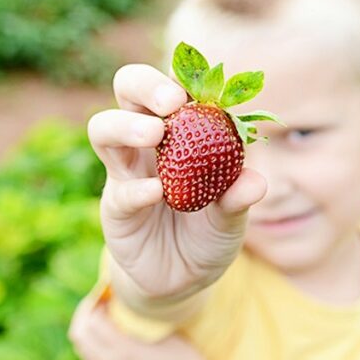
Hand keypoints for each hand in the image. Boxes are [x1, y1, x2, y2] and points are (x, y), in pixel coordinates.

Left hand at [68, 299, 206, 359]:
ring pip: (81, 348)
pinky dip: (91, 344)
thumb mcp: (163, 332)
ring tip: (102, 314)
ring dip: (86, 328)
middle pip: (79, 334)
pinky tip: (106, 335)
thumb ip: (138, 319)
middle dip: (84, 313)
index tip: (108, 290)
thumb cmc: (184, 359)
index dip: (96, 302)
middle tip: (99, 299)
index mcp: (123, 350)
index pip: (92, 320)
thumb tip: (122, 300)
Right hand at [87, 64, 266, 300]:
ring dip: (127, 125)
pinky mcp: (115, 207)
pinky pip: (119, 190)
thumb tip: (256, 181)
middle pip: (128, 90)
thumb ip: (240, 197)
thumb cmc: (210, 233)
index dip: (187, 79)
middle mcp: (148, 143)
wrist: (185, 279)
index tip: (206, 88)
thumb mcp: (232, 217)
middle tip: (170, 101)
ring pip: (104, 129)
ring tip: (154, 134)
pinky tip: (156, 193)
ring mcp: (125, 172)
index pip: (176, 88)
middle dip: (145, 85)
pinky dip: (136, 189)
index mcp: (182, 132)